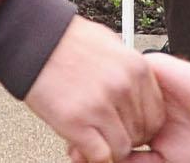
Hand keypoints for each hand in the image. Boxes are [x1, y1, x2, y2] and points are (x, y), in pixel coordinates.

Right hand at [24, 16, 163, 162]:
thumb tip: (134, 92)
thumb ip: (127, 71)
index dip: (143, 126)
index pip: (156, 114)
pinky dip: (92, 157)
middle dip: (125, 137)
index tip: (131, 128)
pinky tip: (82, 147)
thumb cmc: (66, 39)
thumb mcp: (111, 46)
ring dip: (109, 149)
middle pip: (141, 133)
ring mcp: (100, 105)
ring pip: (122, 148)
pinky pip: (100, 156)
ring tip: (94, 140)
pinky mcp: (76, 121)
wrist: (32, 38)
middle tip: (108, 134)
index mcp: (136, 68)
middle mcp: (123, 87)